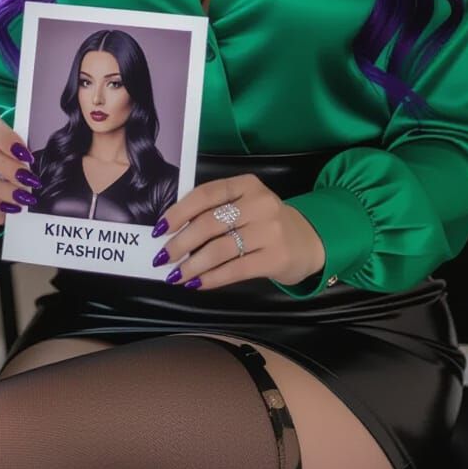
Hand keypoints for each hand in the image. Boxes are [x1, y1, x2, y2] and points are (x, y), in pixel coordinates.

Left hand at [151, 173, 325, 290]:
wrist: (308, 241)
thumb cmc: (265, 223)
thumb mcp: (245, 205)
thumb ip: (215, 210)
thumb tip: (172, 231)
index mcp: (247, 184)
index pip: (205, 194)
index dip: (178, 212)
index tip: (159, 229)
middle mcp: (260, 204)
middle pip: (209, 223)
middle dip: (180, 243)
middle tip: (162, 257)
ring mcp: (270, 231)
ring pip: (219, 249)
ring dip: (192, 265)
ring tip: (175, 275)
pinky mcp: (275, 257)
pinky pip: (235, 270)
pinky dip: (211, 278)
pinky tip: (197, 284)